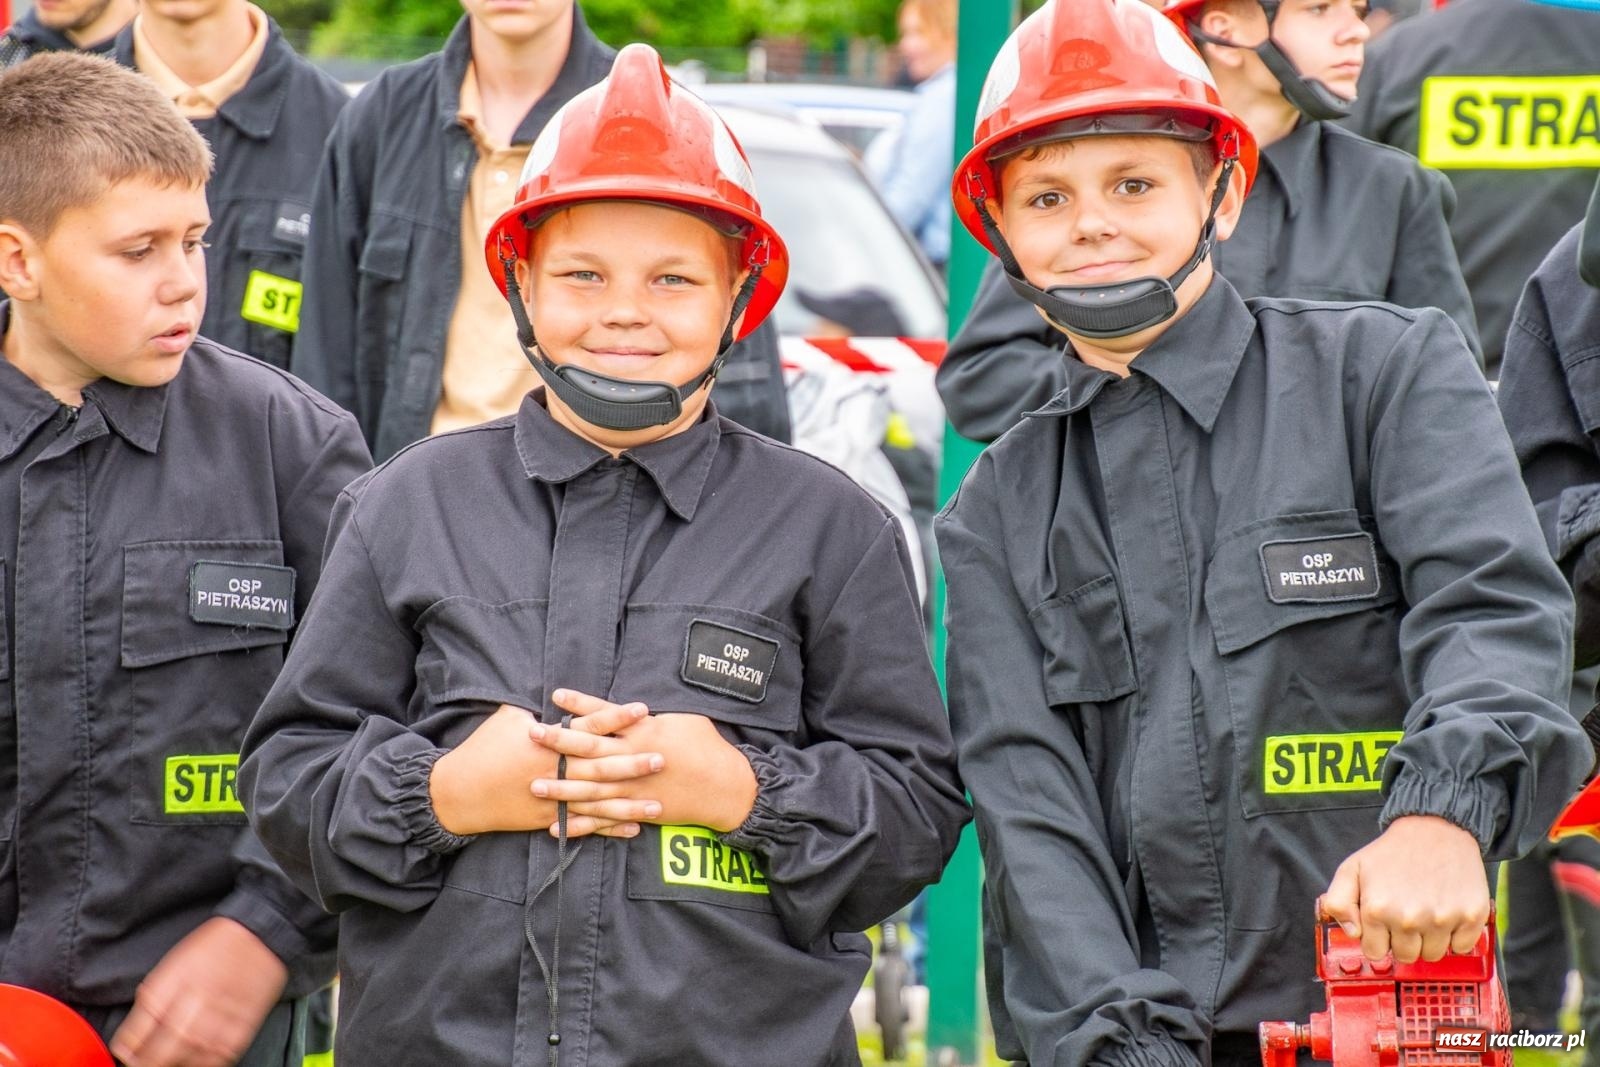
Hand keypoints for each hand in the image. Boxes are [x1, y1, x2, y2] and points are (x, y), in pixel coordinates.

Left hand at [109, 918, 287, 1066]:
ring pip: (185, 1061)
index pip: (133, 1037)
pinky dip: (201, 1064)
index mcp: (165, 990)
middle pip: (157, 1054)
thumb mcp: (171, 966)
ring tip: (168, 1062)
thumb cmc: (212, 948)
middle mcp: (189, 1008)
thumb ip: (150, 1003)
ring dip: (172, 1066)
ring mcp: (215, 1022)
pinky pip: (214, 1061)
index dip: (125, 1052)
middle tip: (143, 1065)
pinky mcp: (239, 1030)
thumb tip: (130, 1040)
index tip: (125, 1056)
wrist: (258, 936)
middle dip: (145, 1064)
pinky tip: (195, 1059)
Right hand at [429, 702, 661, 836]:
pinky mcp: (549, 819)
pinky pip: (585, 825)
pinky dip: (609, 827)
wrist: (458, 792)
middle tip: (663, 758)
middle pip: (602, 766)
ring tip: (658, 804)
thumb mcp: (507, 718)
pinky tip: (632, 828)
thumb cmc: (482, 749)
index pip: (589, 725)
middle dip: (634, 763)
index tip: (644, 709)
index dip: (617, 716)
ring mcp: (553, 798)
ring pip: (599, 801)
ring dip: (630, 802)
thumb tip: (555, 696)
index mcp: (548, 741)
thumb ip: (536, 709)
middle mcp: (555, 770)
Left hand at [532, 688, 757, 834]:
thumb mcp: (683, 719)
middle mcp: (635, 760)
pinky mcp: (638, 810)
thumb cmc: (707, 746)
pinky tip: (557, 826)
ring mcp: (634, 789)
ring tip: (535, 785)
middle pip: (590, 750)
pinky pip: (604, 819)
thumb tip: (630, 707)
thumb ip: (651, 717)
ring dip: (562, 788)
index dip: (581, 705)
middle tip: (533, 735)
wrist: (725, 787)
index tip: (556, 695)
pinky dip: (581, 824)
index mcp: (645, 732)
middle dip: (560, 743)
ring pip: (590, 789)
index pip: (607, 715)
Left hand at [1320, 815, 1489, 963]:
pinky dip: (1456, 936)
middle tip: (1406, 915)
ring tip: (1426, 911)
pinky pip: (1462, 947)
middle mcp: (1409, 918)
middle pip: (1405, 956)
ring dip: (1429, 940)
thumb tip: (1352, 933)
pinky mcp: (1470, 916)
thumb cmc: (1392, 851)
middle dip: (1403, 940)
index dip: (1379, 939)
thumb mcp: (1351, 869)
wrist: (1435, 828)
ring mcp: (1442, 919)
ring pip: (1433, 955)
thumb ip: (1338, 902)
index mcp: (1378, 909)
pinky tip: (1447, 913)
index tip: (1385, 924)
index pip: (1375, 952)